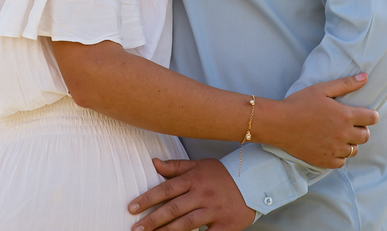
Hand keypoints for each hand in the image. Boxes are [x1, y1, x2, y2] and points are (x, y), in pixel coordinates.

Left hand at [128, 158, 253, 230]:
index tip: (131, 207)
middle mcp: (202, 194)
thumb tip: (153, 162)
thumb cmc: (222, 174)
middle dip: (152, 220)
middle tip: (136, 228)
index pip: (166, 189)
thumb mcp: (199, 165)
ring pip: (186, 223)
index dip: (147, 198)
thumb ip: (176, 166)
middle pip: (173, 208)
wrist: (254, 181)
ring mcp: (214, 210)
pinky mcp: (225, 225)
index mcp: (194, 179)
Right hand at [266, 73, 376, 167]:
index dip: (370, 115)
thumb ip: (345, 84)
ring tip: (337, 135)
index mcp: (345, 116)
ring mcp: (335, 149)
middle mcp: (343, 134)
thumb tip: (365, 77)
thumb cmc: (299, 103)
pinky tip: (330, 147)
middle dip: (360, 129)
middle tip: (348, 124)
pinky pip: (341, 162)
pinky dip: (338, 155)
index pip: (372, 119)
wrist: (278, 123)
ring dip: (350, 143)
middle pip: (365, 136)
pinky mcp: (325, 161)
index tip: (363, 114)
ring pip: (354, 150)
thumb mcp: (322, 89)